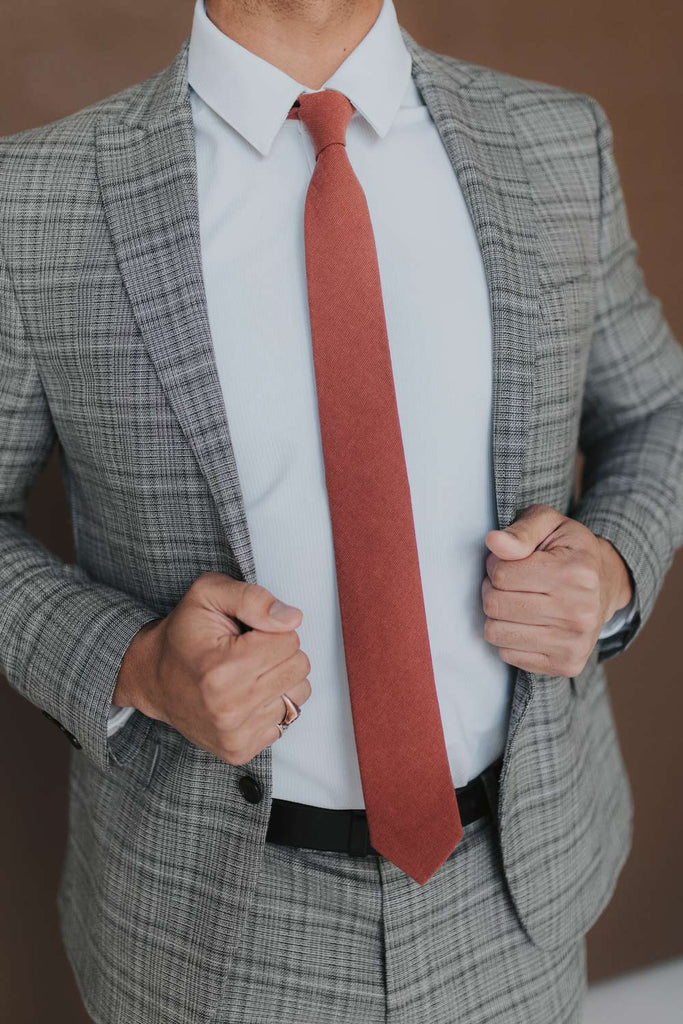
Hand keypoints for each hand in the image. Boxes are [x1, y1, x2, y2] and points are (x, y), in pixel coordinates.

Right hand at [113, 572, 310, 764]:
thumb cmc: (181, 636)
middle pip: (299, 667)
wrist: (153, 678)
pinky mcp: (239, 750)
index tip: (247, 634)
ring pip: (298, 694)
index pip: (290, 640)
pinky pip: (287, 719)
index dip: (272, 629)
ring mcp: (234, 733)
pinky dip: (271, 704)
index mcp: (223, 668)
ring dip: (279, 679)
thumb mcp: (208, 594)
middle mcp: (229, 707)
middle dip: (279, 653)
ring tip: (248, 674)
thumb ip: (253, 599)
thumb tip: (292, 619)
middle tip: (248, 652)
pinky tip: (246, 696)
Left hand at [481, 504, 633, 675]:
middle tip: (511, 583)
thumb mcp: (549, 525)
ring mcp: (574, 643)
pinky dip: (509, 637)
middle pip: (495, 604)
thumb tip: (493, 542)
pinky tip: (527, 623)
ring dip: (498, 615)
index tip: (512, 562)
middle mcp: (580, 612)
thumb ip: (521, 531)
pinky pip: (507, 654)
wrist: (606, 584)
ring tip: (517, 601)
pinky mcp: (566, 665)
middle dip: (493, 589)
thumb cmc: (569, 550)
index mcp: (576, 573)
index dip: (496, 564)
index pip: (501, 573)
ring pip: (496, 633)